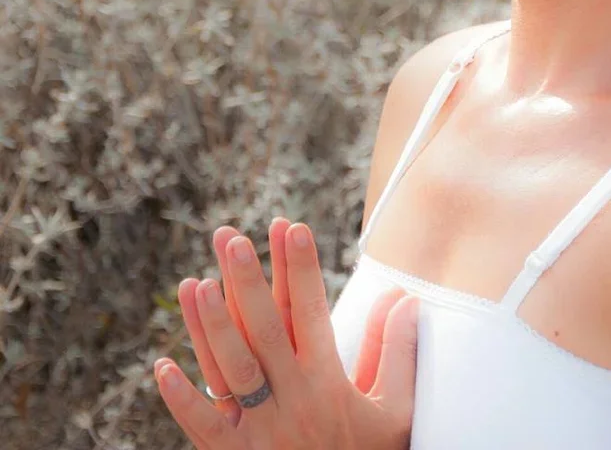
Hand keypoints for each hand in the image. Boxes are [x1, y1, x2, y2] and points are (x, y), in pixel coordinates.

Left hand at [154, 222, 418, 448]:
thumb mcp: (395, 412)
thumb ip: (398, 352)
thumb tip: (404, 297)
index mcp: (327, 383)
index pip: (311, 312)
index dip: (301, 268)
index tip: (292, 227)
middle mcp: (290, 399)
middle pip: (263, 331)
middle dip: (247, 281)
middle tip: (231, 239)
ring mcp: (257, 430)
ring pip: (228, 369)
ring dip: (209, 325)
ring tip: (196, 282)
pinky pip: (201, 426)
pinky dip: (180, 398)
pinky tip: (160, 366)